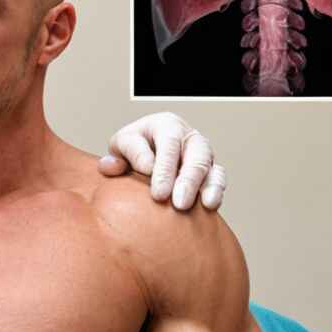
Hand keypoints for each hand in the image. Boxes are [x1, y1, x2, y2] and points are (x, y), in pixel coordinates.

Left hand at [98, 112, 226, 210]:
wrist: (145, 154)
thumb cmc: (132, 148)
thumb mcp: (121, 145)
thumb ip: (117, 155)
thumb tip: (113, 166)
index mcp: (166, 125)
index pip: (168, 144)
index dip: (164, 170)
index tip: (158, 194)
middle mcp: (188, 136)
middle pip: (195, 155)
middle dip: (187, 181)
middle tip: (179, 204)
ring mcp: (202, 152)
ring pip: (209, 167)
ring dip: (205, 187)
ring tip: (199, 206)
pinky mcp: (210, 170)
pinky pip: (218, 177)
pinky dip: (216, 190)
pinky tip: (210, 206)